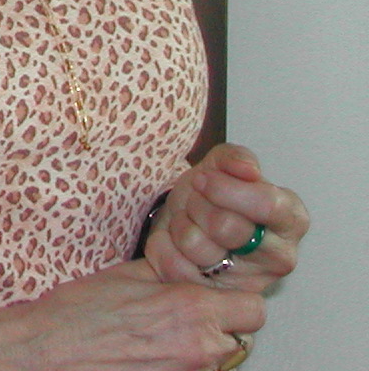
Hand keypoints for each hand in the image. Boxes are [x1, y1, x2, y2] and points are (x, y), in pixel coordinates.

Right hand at [0, 259, 265, 370]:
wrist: (49, 352)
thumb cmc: (79, 314)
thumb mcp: (126, 275)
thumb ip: (169, 271)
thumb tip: (188, 265)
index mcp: (191, 309)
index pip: (253, 309)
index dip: (235, 301)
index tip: (215, 296)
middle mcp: (201, 348)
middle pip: (239, 337)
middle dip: (218, 326)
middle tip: (184, 318)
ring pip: (218, 358)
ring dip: (200, 347)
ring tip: (160, 337)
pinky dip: (182, 364)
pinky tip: (151, 354)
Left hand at [145, 145, 308, 292]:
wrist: (185, 220)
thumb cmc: (211, 194)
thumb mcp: (220, 166)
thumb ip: (236, 159)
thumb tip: (248, 169)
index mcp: (291, 218)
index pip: (268, 205)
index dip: (227, 190)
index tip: (204, 179)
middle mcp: (280, 256)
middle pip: (227, 226)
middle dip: (199, 205)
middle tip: (197, 201)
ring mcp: (251, 282)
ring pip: (198, 246)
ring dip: (182, 224)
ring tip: (191, 221)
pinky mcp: (216, 297)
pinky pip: (176, 265)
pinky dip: (166, 245)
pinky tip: (179, 243)